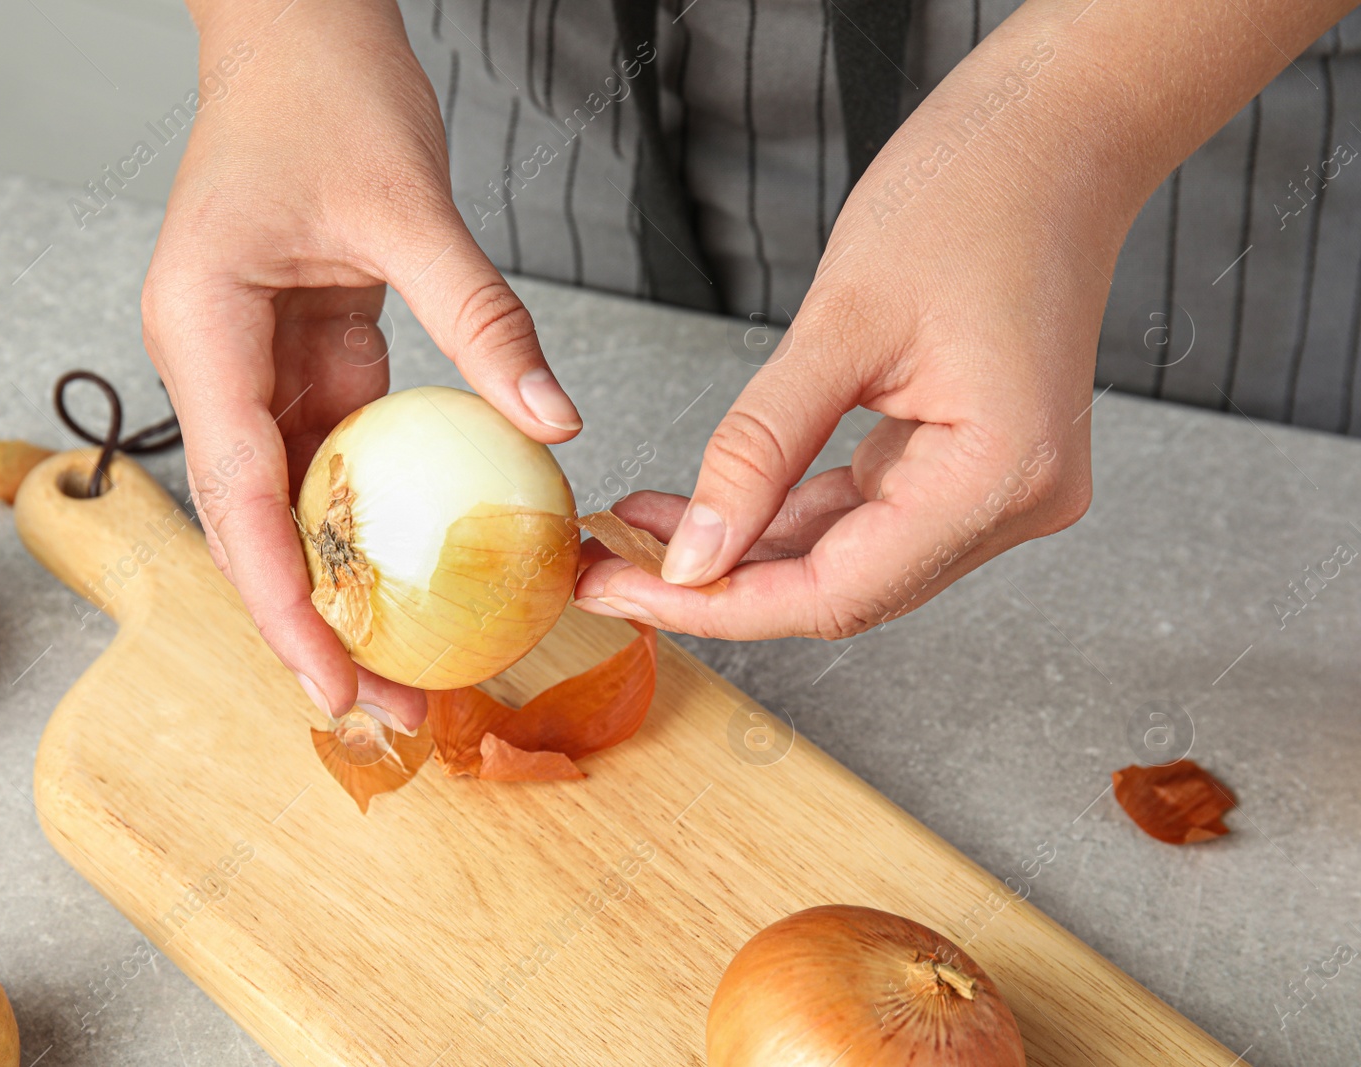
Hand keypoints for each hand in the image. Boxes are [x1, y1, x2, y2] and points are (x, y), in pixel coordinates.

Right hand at [142, 0, 580, 727]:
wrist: (297, 33)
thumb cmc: (326, 92)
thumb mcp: (411, 206)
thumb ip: (481, 319)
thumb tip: (555, 427)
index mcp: (203, 328)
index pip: (236, 491)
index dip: (282, 600)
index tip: (334, 680)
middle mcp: (215, 360)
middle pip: (257, 521)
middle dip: (315, 621)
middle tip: (391, 705)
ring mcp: (254, 362)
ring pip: (295, 500)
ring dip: (349, 580)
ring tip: (416, 657)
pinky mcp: (302, 354)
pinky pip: (339, 451)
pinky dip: (381, 512)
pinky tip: (428, 564)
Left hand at [575, 19, 1112, 638]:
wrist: (1054, 137)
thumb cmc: (970, 196)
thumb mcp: (841, 324)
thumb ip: (760, 448)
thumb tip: (694, 553)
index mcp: (999, 477)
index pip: (838, 591)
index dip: (723, 605)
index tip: (628, 592)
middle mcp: (1015, 502)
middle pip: (842, 588)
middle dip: (722, 586)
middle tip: (612, 571)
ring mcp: (998, 488)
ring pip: (847, 558)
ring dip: (745, 552)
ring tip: (642, 533)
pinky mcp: (972, 463)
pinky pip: (865, 513)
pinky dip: (784, 513)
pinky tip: (709, 505)